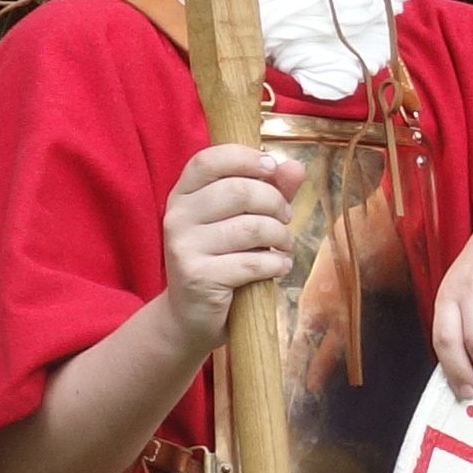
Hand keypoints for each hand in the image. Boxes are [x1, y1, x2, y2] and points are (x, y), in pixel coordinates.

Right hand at [157, 140, 303, 340]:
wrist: (191, 315)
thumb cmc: (223, 259)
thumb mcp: (244, 220)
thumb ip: (269, 191)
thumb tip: (295, 166)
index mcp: (183, 194)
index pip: (209, 160)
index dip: (245, 158)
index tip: (272, 168)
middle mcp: (177, 216)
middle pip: (239, 190)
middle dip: (275, 203)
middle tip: (285, 220)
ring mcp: (183, 247)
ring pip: (251, 227)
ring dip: (280, 237)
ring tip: (283, 246)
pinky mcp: (197, 276)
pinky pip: (252, 262)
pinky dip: (276, 264)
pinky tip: (278, 268)